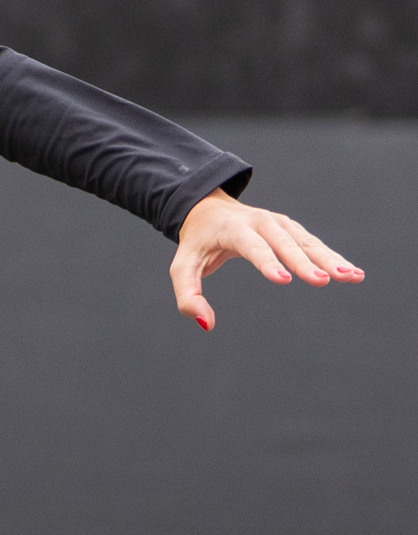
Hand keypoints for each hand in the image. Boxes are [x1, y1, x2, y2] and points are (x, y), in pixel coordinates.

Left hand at [171, 189, 362, 330]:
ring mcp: (279, 223)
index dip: (268, 263)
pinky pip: (314, 244)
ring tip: (351, 277)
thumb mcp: (182, 267)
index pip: (253, 247)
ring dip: (329, 259)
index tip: (285, 279)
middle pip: (286, 244)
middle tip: (325, 281)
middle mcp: (260, 222)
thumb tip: (206, 324)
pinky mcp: (291, 229)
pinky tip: (353, 273)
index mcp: (233, 229)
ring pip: (306, 243)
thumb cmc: (197, 243)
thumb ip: (188, 296)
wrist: (208, 209)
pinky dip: (333, 257)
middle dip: (305, 262)